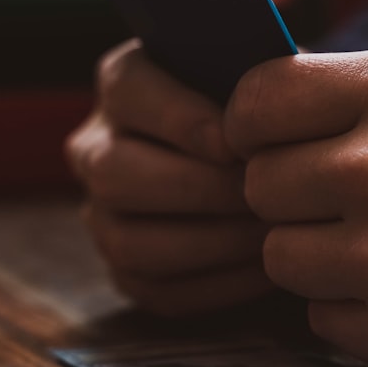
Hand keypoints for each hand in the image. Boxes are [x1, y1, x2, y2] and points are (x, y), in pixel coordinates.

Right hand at [66, 39, 273, 316]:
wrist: (267, 159)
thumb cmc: (266, 110)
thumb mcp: (262, 76)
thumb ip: (259, 78)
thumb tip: (271, 106)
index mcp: (123, 82)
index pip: (130, 90)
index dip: (181, 118)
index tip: (236, 143)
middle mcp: (96, 147)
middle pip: (117, 173)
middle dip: (199, 189)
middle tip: (264, 195)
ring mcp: (103, 214)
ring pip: (130, 241)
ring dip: (210, 242)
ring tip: (271, 234)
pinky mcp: (125, 270)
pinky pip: (158, 290)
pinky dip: (216, 284)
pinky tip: (266, 268)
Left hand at [224, 49, 367, 366]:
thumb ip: (350, 93)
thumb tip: (256, 111)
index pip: (259, 100)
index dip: (250, 123)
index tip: (263, 139)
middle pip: (260, 185)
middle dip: (288, 193)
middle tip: (338, 197)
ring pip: (280, 256)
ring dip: (314, 254)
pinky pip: (320, 315)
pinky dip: (351, 306)